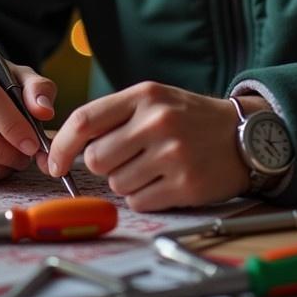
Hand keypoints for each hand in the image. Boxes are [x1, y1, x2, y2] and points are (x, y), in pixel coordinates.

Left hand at [45, 81, 268, 210]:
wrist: (243, 134)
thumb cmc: (188, 117)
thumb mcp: (153, 100)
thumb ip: (113, 116)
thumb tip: (64, 145)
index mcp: (144, 95)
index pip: (85, 120)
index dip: (62, 145)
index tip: (54, 162)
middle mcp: (157, 121)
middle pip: (96, 158)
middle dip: (102, 165)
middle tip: (124, 158)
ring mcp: (172, 154)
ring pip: (117, 183)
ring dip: (127, 181)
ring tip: (152, 166)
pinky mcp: (185, 184)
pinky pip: (139, 202)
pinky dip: (145, 197)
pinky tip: (164, 181)